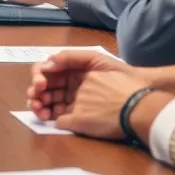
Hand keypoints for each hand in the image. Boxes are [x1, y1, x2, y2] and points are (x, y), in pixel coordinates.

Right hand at [28, 51, 149, 139]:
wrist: (139, 100)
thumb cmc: (119, 76)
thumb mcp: (95, 60)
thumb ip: (69, 57)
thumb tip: (46, 63)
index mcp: (72, 71)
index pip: (47, 70)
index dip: (39, 75)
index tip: (41, 82)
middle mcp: (69, 85)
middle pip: (44, 86)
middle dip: (35, 90)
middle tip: (36, 96)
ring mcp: (72, 101)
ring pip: (46, 101)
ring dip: (36, 103)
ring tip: (38, 108)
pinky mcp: (76, 117)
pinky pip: (56, 115)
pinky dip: (46, 114)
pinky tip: (45, 115)